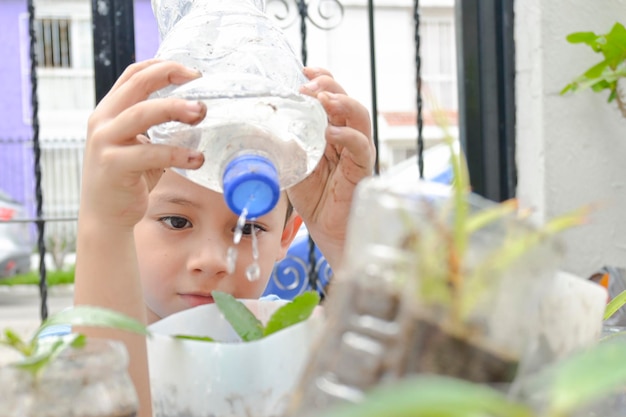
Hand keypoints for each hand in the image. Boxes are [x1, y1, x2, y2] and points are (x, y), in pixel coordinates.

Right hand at [81, 60, 206, 228]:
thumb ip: (155, 127)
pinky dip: (177, 154)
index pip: (134, 75)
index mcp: (109, 111)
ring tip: (200, 113)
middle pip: (137, 85)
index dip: (162, 67)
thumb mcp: (138, 145)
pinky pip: (151, 153)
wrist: (105, 216)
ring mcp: (105, 142)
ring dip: (174, 108)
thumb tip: (196, 110)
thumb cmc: (128, 179)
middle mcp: (102, 121)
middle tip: (199, 84)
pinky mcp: (113, 165)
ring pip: (142, 113)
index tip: (192, 71)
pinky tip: (197, 159)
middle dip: (170, 78)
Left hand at [288, 67, 375, 268]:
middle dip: (328, 86)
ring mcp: (356, 152)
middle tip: (307, 84)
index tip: (303, 68)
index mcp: (330, 130)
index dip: (321, 77)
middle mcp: (346, 137)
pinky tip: (331, 132)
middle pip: (345, 99)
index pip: (331, 96)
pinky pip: (361, 148)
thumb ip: (285, 146)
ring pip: (359, 117)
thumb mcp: (292, 165)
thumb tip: (261, 126)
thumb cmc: (314, 198)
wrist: (328, 230)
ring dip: (341, 104)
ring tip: (322, 99)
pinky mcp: (361, 170)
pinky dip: (348, 136)